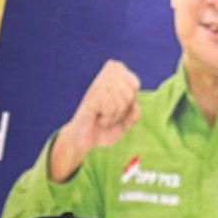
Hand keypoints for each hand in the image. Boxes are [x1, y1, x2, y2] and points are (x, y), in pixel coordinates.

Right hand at [49, 60, 141, 181]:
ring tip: (103, 117)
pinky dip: (109, 116)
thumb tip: (136, 106)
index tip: (120, 108)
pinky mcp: (91, 98)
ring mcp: (96, 87)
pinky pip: (110, 105)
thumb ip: (135, 112)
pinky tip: (98, 118)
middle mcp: (103, 77)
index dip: (131, 98)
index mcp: (113, 77)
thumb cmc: (102, 129)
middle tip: (110, 115)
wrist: (81, 141)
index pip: (134, 82)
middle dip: (124, 107)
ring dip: (115, 114)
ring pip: (121, 98)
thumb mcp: (125, 121)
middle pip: (129, 90)